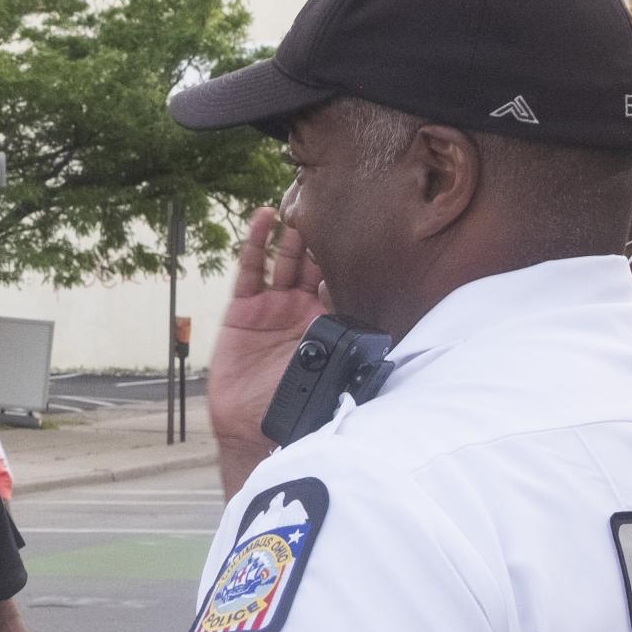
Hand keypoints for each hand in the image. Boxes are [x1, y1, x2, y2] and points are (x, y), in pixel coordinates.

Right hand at [207, 207, 328, 498]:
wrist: (254, 427)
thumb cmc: (297, 405)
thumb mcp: (335, 372)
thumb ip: (353, 347)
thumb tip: (390, 335)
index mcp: (326, 321)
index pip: (337, 279)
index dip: (343, 254)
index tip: (357, 224)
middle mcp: (299, 310)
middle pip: (309, 263)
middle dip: (317, 236)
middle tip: (325, 204)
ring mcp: (270, 308)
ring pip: (282, 261)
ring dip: (289, 234)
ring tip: (297, 206)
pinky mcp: (242, 311)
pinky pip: (249, 272)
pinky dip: (255, 245)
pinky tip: (263, 220)